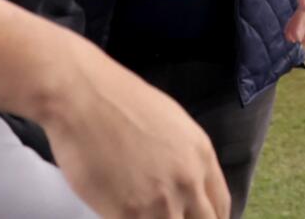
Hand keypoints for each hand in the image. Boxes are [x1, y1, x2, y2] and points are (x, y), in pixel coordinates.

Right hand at [47, 41, 228, 218]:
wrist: (83, 97)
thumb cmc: (120, 102)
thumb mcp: (172, 123)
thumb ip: (185, 158)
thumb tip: (183, 182)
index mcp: (202, 156)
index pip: (220, 206)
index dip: (210, 217)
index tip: (194, 218)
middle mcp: (188, 182)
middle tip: (167, 215)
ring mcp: (160, 201)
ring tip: (142, 212)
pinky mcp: (128, 214)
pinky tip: (121, 212)